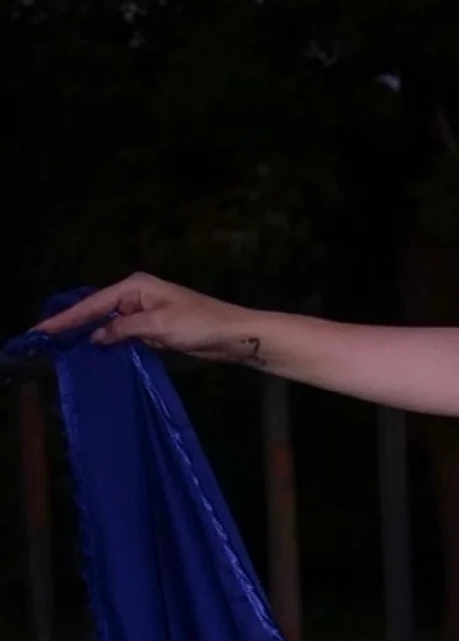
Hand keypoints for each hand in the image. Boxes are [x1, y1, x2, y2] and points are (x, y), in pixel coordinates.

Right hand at [35, 272, 261, 360]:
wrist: (233, 335)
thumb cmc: (199, 324)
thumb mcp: (158, 326)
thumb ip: (123, 329)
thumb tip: (96, 336)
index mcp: (135, 287)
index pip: (93, 303)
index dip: (67, 317)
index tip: (42, 330)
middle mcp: (136, 296)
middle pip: (96, 310)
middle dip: (72, 324)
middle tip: (44, 340)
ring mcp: (143, 312)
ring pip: (108, 324)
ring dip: (89, 334)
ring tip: (60, 349)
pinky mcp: (152, 329)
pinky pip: (121, 335)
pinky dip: (108, 343)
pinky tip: (93, 354)